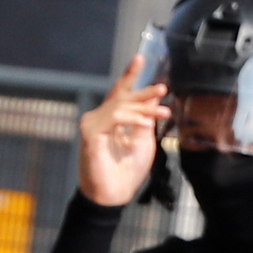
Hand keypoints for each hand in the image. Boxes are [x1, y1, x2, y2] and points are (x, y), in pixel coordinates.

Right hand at [78, 54, 171, 206]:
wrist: (115, 194)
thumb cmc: (127, 171)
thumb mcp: (143, 141)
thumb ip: (145, 120)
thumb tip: (153, 98)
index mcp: (113, 119)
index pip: (121, 92)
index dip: (130, 75)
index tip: (140, 58)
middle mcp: (100, 117)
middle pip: (122, 96)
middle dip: (144, 91)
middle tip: (162, 87)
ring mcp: (92, 124)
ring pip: (120, 106)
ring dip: (144, 108)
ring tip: (162, 112)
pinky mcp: (90, 133)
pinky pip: (114, 118)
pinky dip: (132, 118)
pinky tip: (145, 123)